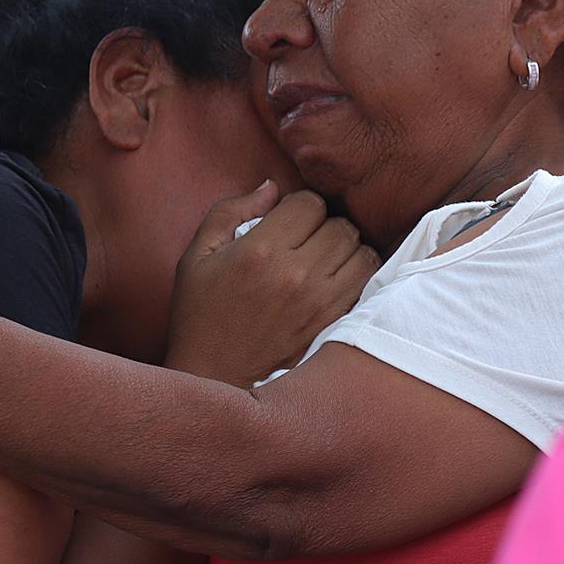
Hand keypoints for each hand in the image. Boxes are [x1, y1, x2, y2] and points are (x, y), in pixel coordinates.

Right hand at [165, 180, 379, 384]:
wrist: (213, 376)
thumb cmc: (200, 315)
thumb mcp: (197, 256)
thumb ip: (232, 211)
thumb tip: (271, 187)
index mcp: (260, 251)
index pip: (310, 203)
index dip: (300, 207)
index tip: (288, 222)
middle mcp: (295, 274)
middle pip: (342, 225)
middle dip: (326, 226)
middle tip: (308, 240)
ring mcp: (319, 302)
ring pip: (362, 253)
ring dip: (347, 250)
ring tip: (325, 260)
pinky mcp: (332, 324)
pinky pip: (366, 285)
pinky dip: (356, 276)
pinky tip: (334, 281)